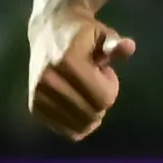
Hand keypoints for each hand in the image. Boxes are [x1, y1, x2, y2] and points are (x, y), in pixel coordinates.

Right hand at [29, 8, 135, 139]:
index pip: (103, 98)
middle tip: (93, 80)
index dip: (111, 86)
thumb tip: (128, 47)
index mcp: (66, 63)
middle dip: (101, 101)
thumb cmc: (82, 34)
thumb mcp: (102, 34)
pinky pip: (64, 130)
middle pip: (91, 114)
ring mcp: (38, 96)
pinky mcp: (34, 107)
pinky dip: (77, 123)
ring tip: (82, 90)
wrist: (48, 32)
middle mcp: (48, 82)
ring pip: (79, 126)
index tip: (103, 70)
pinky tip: (76, 105)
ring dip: (88, 112)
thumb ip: (114, 44)